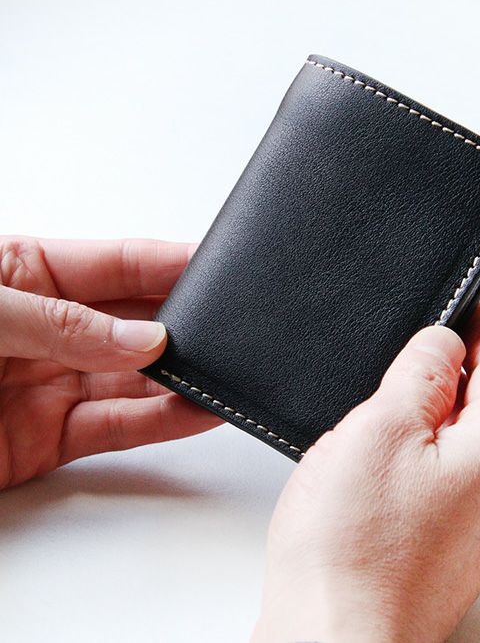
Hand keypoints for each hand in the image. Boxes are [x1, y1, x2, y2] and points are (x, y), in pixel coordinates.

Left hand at [0, 237, 220, 489]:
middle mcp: (50, 329)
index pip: (119, 262)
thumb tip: (142, 337)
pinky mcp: (48, 440)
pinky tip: (195, 410)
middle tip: (228, 328)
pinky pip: (118, 428)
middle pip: (136, 322)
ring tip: (224, 374)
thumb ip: (62, 322)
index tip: (220, 267)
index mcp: (28, 274)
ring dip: (181, 378)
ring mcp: (52, 384)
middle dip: (184, 324)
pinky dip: (162, 422)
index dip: (172, 262)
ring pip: (135, 379)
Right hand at [253, 305, 479, 642]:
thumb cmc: (353, 547)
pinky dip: (429, 452)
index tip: (459, 306)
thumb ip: (422, 372)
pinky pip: (454, 478)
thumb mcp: (382, 426)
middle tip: (411, 351)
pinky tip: (384, 459)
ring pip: (472, 441)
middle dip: (458, 367)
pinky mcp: (455, 546)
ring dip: (439, 411)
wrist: (334, 639)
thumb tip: (443, 340)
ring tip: (388, 402)